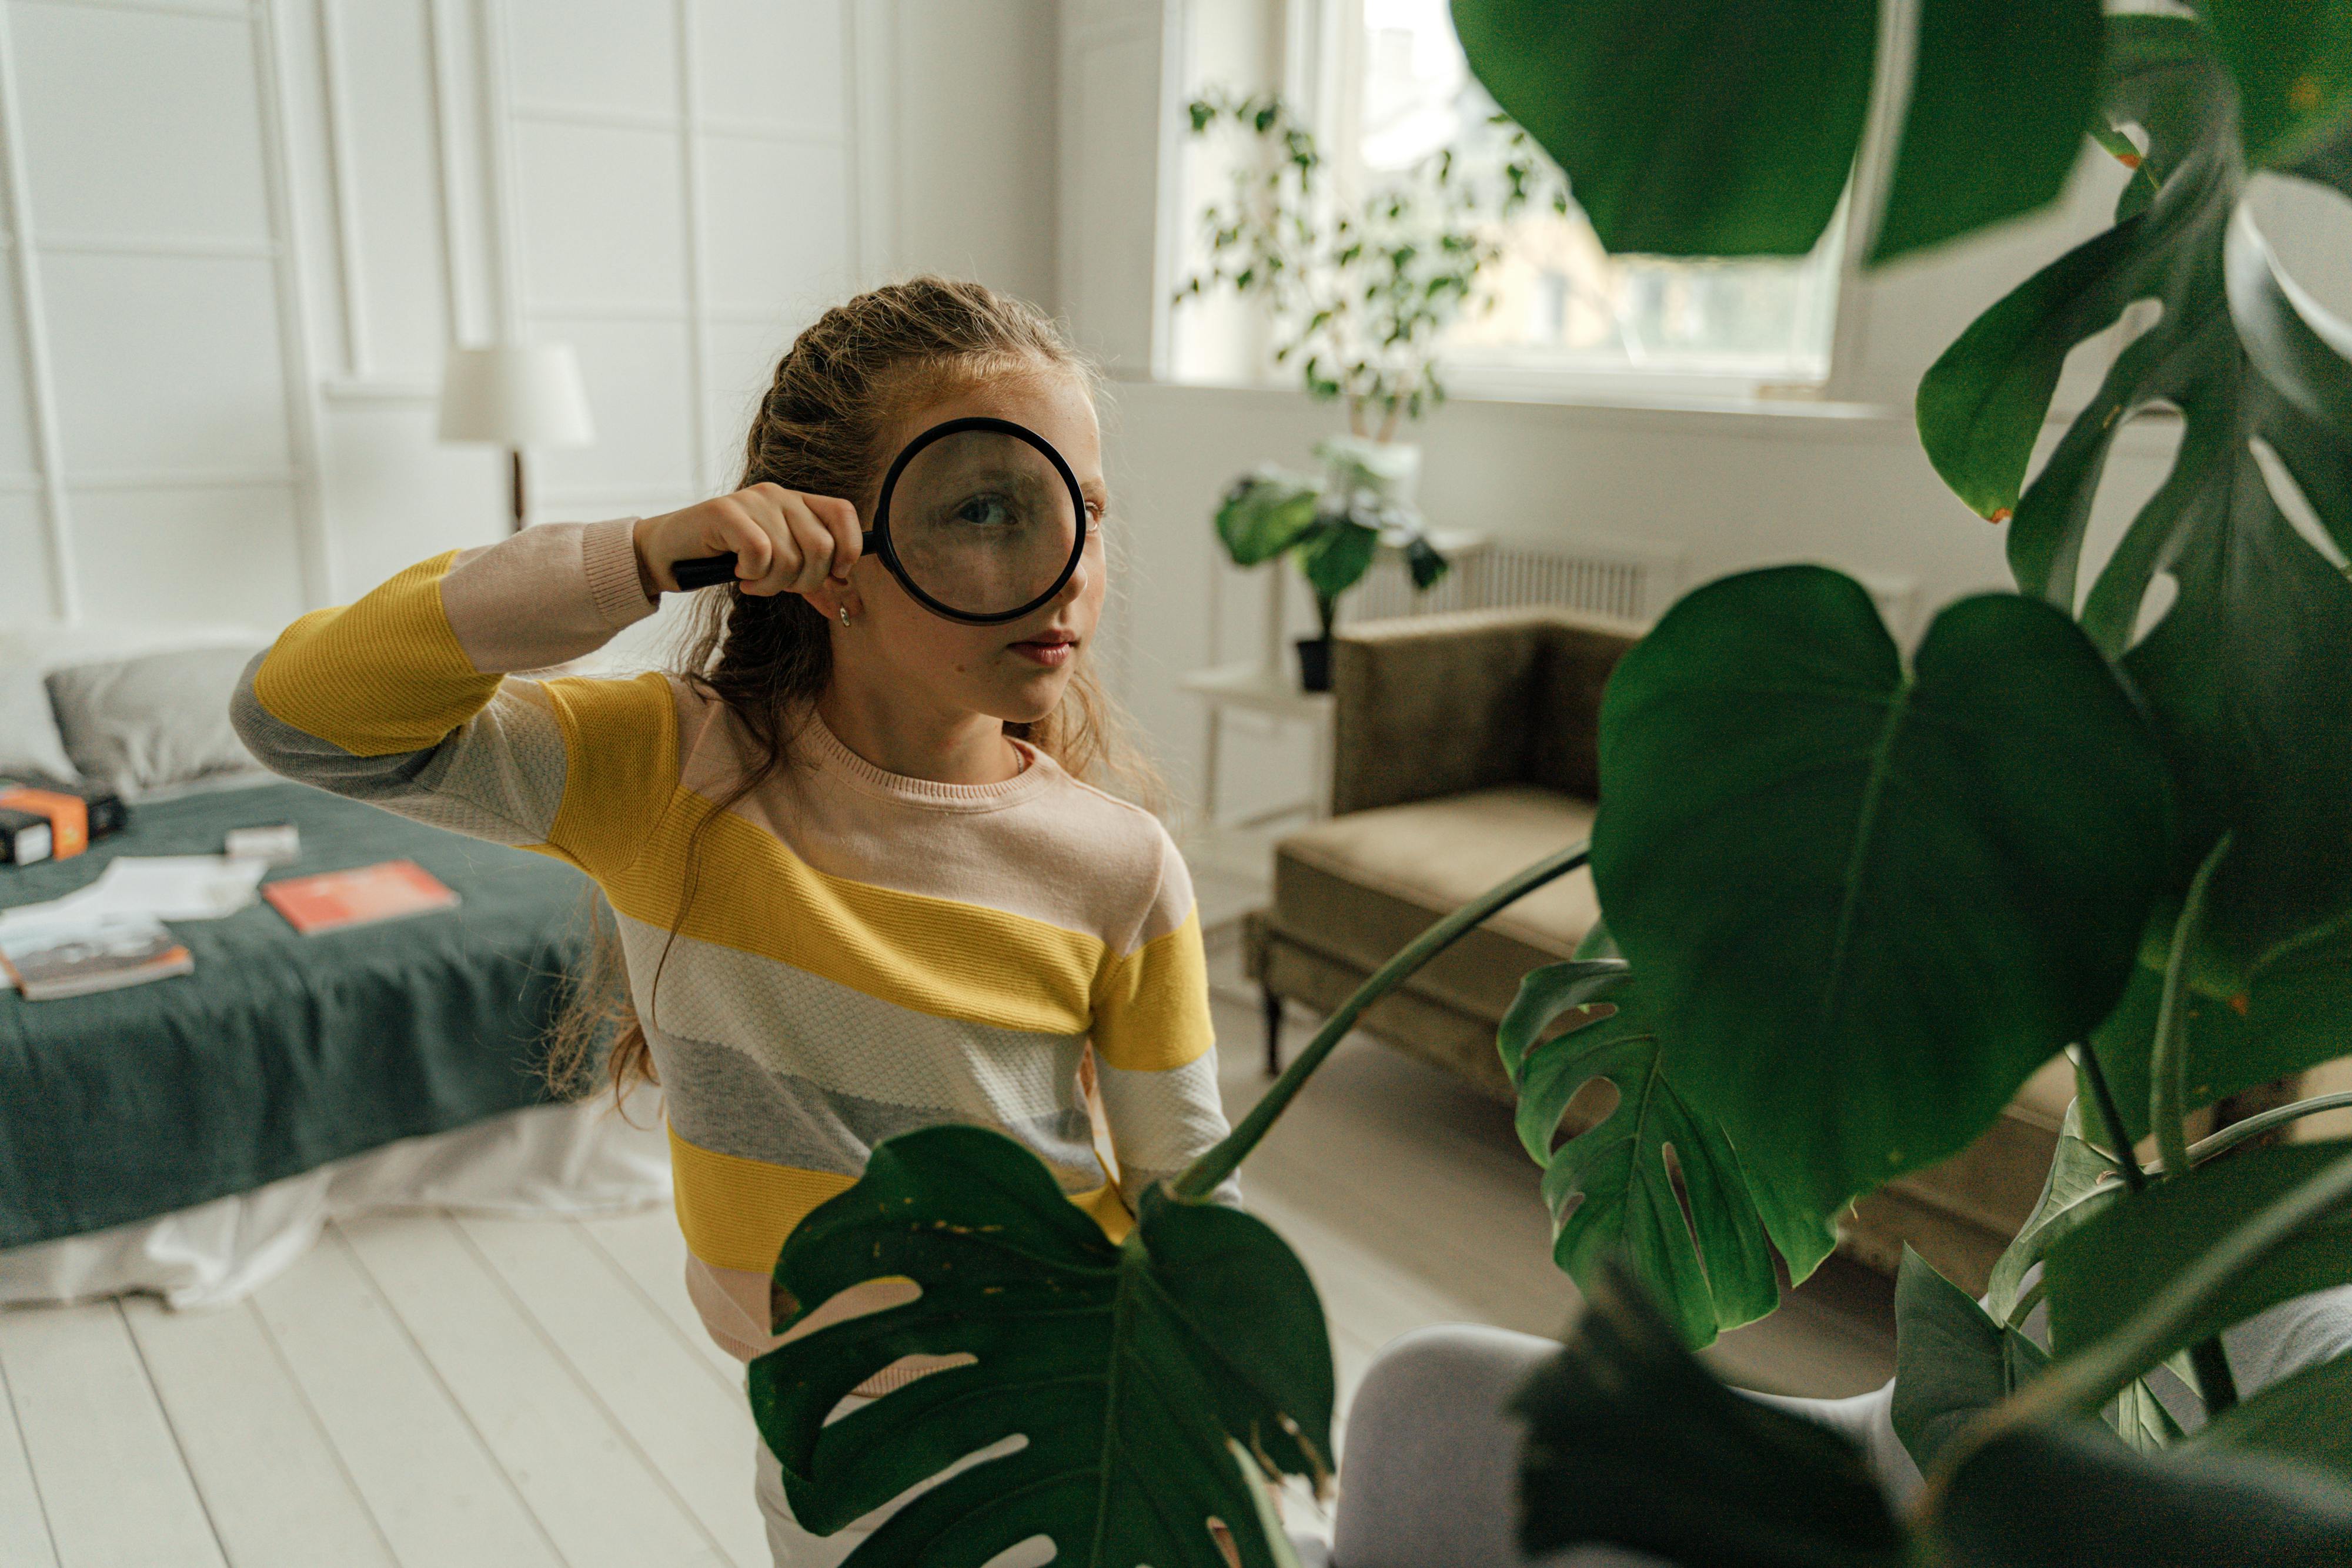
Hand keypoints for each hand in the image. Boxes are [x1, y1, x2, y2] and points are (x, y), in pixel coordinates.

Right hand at [633, 483, 860, 596]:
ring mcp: (752, 500)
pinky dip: (752, 575)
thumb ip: (811, 580)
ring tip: (753, 582)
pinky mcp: (725, 511)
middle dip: (805, 581)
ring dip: (773, 585)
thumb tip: (849, 605)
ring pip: (789, 556)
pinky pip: (760, 553)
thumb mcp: (777, 570)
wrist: (671, 554)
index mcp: (797, 503)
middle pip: (821, 545)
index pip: (843, 513)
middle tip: (779, 587)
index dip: (849, 549)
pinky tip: (738, 573)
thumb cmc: (726, 560)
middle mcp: (778, 495)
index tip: (835, 576)